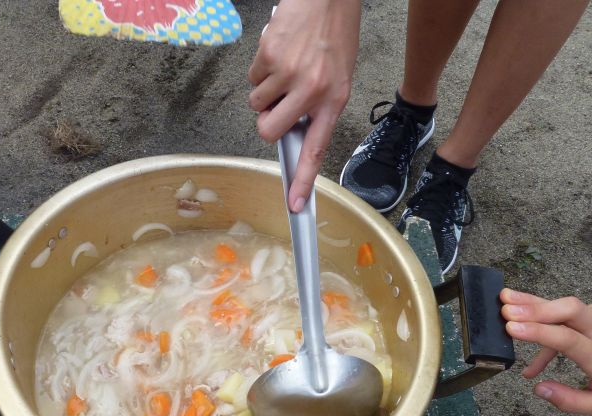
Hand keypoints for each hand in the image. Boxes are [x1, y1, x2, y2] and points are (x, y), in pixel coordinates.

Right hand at [247, 0, 361, 211]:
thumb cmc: (334, 35)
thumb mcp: (338, 76)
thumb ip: (318, 107)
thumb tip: (292, 131)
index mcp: (333, 100)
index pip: (315, 149)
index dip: (303, 180)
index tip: (295, 205)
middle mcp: (311, 90)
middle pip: (269, 131)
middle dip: (266, 122)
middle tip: (277, 105)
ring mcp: (288, 74)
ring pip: (257, 104)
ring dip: (265, 91)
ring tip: (285, 68)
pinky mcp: (269, 56)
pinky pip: (253, 78)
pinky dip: (261, 69)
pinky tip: (280, 52)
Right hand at [500, 288, 591, 415]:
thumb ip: (572, 402)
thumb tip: (538, 389)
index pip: (568, 339)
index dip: (539, 332)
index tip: (512, 328)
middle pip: (567, 310)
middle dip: (535, 308)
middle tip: (505, 310)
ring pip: (563, 304)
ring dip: (533, 302)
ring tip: (503, 298)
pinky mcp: (591, 313)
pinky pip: (563, 311)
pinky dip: (540, 314)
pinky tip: (520, 329)